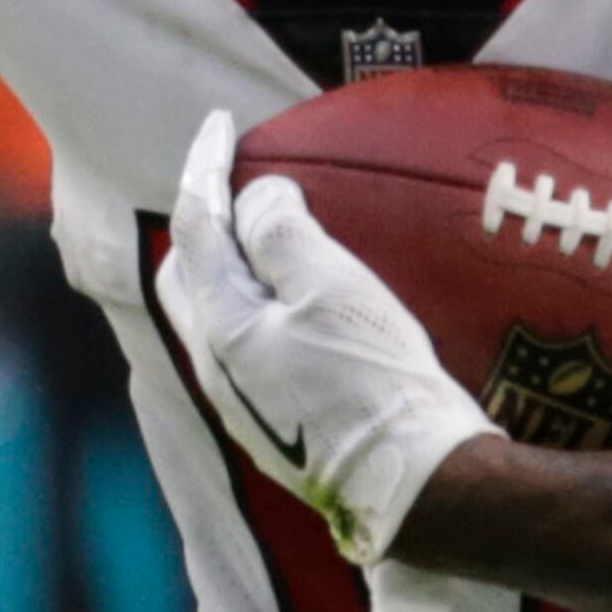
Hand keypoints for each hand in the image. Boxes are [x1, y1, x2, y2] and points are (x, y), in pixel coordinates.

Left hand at [154, 107, 494, 570]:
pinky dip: (266, 307)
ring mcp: (250, 406)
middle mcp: (220, 372)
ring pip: (220, 319)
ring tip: (270, 237)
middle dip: (202, 226)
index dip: (204, 167)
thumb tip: (257, 198)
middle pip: (189, 280)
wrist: (422, 489)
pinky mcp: (287, 428)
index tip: (222, 122)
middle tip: (235, 184)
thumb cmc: (378, 385)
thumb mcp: (330, 289)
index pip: (196, 228)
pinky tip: (307, 306)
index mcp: (221, 330)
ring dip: (233, 270)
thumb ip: (280, 231)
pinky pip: (256, 349)